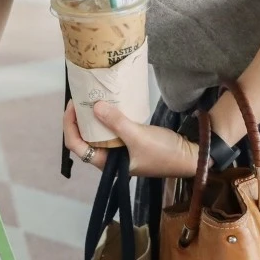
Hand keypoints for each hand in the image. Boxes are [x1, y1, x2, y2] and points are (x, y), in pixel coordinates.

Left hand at [62, 102, 199, 178]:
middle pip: (83, 137)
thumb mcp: (137, 135)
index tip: (72, 105)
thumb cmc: (163, 152)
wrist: (189, 156)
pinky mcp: (128, 142)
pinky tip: (108, 104)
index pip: (76, 145)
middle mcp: (108, 158)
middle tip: (80, 97)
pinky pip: (111, 129)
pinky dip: (107, 117)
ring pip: (97, 132)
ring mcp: (118, 150)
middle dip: (79, 118)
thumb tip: (94, 106)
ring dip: (92, 117)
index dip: (70, 125)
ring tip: (91, 97)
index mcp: (105, 162)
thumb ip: (116, 121)